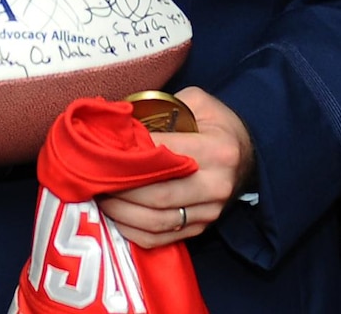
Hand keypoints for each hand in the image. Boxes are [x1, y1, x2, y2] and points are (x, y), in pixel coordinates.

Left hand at [97, 86, 254, 247]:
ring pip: (157, 220)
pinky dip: (132, 230)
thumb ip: (162, 108)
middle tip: (93, 177)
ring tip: (99, 196)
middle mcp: (216, 184)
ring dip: (121, 212)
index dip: (130, 155)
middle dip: (119, 188)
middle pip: (158, 194)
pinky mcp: (200, 229)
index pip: (165, 155)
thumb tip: (118, 120)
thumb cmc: (216, 125)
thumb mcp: (196, 102)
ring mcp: (209, 212)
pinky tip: (114, 216)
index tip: (102, 149)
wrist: (247, 155)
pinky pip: (160, 238)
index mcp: (217, 149)